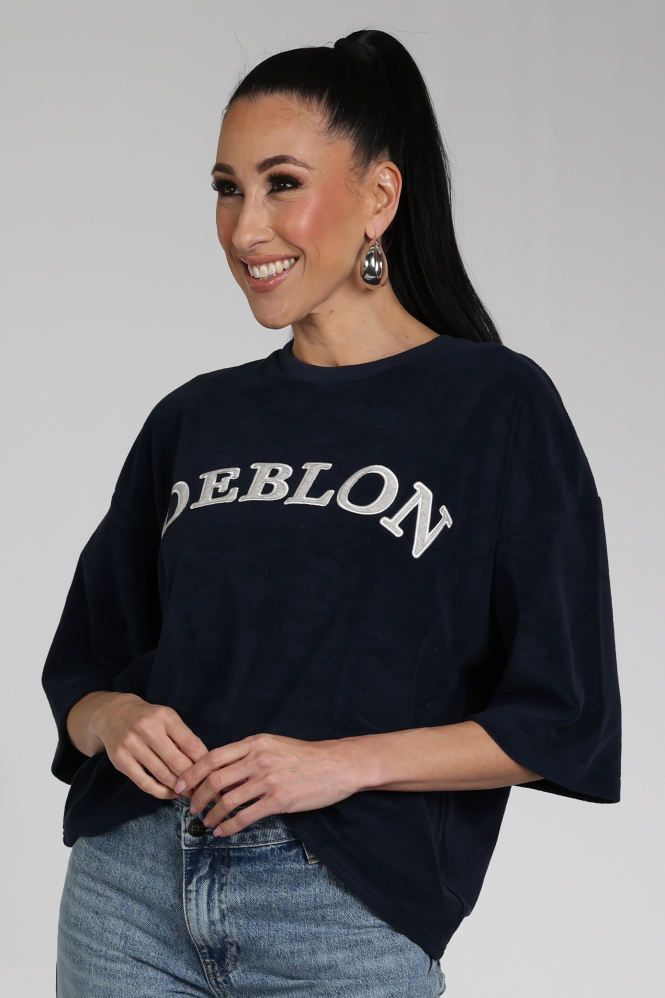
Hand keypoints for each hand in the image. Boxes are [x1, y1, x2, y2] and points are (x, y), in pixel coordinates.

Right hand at [89, 692, 210, 799]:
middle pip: (177, 761)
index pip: (191, 744)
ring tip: (190, 793)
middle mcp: (147, 729)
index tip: (212, 774)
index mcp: (165, 717)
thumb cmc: (149, 718)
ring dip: (179, 788)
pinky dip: (161, 792)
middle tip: (203, 789)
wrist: (113, 713)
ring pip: (162, 774)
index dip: (204, 762)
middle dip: (193, 779)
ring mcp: (132, 745)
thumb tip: (203, 764)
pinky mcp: (120, 760)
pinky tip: (171, 794)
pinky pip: (145, 783)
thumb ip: (183, 738)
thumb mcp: (168, 718)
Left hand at [173, 732, 366, 835]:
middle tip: (192, 807)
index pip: (213, 757)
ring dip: (212, 814)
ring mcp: (269, 780)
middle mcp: (259, 759)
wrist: (336, 765)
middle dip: (197, 796)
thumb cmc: (305, 756)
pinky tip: (223, 831)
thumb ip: (249, 753)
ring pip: (228, 800)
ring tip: (206, 822)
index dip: (192, 773)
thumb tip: (221, 768)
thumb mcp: (274, 744)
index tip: (179, 785)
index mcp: (255, 743)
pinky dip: (229, 826)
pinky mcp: (279, 800)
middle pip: (215, 779)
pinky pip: (246, 816)